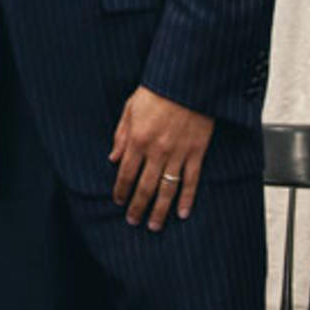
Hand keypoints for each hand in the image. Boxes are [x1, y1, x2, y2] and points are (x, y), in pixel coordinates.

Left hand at [109, 85, 213, 230]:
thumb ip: (121, 135)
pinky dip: (187, 199)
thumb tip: (113, 159)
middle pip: (145, 186)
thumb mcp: (130, 108)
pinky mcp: (196, 153)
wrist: (185, 82)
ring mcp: (178, 153)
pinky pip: (191, 181)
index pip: (126, 173)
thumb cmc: (156, 91)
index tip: (118, 201)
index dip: (121, 190)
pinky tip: (182, 213)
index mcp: (138, 139)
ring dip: (160, 210)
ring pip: (167, 189)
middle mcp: (156, 150)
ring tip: (154, 226)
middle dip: (138, 206)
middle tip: (133, 221)